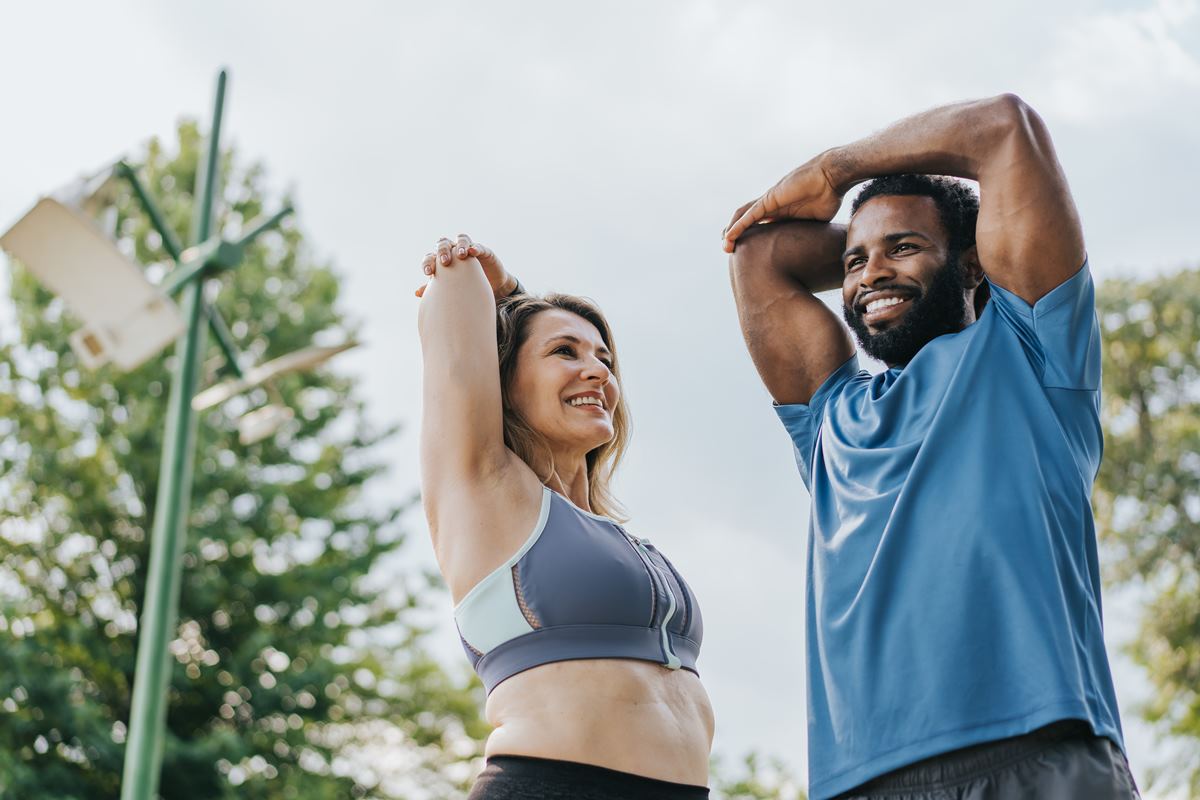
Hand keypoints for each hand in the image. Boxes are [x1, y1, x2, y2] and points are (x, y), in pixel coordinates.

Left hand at [415, 233, 516, 297]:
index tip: (428, 273)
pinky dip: (475, 247)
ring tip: (461, 255)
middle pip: (443, 244)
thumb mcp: (449, 289)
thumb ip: (435, 288)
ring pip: (461, 240)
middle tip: (444, 262)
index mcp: (441, 261)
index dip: (428, 263)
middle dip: (443, 251)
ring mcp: (469, 250)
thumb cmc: (464, 288)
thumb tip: (416, 293)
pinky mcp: (484, 252)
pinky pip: (478, 246)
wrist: (489, 290)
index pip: (431, 257)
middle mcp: (453, 252)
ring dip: (460, 245)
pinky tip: (472, 252)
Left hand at [722, 155, 843, 251]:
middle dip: (736, 235)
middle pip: (747, 221)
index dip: (750, 238)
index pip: (760, 227)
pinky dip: (738, 226)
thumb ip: (810, 235)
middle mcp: (772, 206)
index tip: (744, 253)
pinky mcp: (769, 199)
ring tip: (725, 246)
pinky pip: (749, 215)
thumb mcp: (816, 224)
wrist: (832, 178)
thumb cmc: (829, 197)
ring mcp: (769, 202)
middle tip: (729, 250)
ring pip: (743, 217)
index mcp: (782, 213)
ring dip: (731, 231)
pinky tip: (728, 236)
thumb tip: (817, 252)